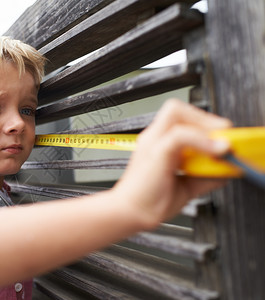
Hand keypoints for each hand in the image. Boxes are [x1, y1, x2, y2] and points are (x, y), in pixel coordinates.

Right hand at [115, 99, 231, 229]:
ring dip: (203, 125)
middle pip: (176, 108)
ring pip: (175, 112)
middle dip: (204, 118)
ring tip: (219, 144)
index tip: (222, 138)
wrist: (130, 214)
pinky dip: (201, 141)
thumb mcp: (186, 187)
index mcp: (159, 143)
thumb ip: (205, 177)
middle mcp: (153, 138)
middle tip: (223, 137)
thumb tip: (226, 171)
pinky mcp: (155, 152)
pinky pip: (180, 135)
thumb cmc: (150, 201)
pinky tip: (215, 152)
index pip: (181, 118)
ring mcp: (152, 143)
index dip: (204, 123)